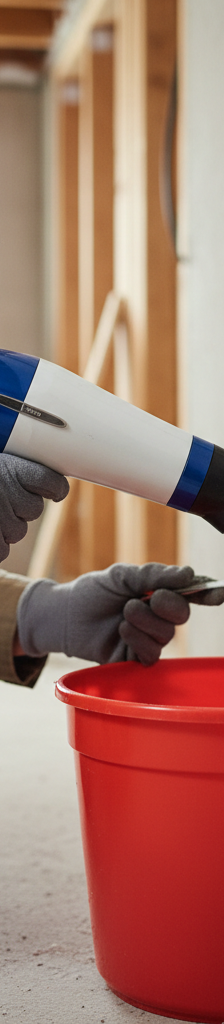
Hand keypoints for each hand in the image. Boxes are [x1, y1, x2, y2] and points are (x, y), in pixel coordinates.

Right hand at [0, 453, 68, 561]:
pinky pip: (3, 551)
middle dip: (21, 509)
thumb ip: (17, 469)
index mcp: (11, 467)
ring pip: (18, 531)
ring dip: (5, 527)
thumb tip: (47, 472)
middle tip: (0, 499)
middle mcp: (6, 491)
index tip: (56, 493)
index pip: (51, 481)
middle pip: (34, 509)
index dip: (55, 489)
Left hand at [17, 562, 196, 665]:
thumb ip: (155, 575)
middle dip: (167, 605)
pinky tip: (122, 631)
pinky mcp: (137, 658)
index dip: (208, 594)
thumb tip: (189, 574)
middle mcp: (159, 616)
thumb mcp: (123, 575)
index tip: (219, 595)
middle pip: (183, 614)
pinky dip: (138, 639)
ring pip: (167, 635)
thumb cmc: (93, 593)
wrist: (65, 615)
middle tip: (146, 598)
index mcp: (159, 592)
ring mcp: (149, 638)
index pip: (190, 594)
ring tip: (124, 613)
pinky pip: (153, 654)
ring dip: (145, 621)